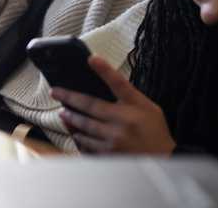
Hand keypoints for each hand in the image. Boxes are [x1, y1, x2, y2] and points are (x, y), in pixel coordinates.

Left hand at [51, 55, 175, 154]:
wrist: (161, 159)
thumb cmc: (155, 131)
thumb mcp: (150, 108)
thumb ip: (130, 98)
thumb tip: (107, 89)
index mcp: (136, 106)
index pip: (118, 83)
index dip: (105, 70)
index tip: (92, 59)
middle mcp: (123, 121)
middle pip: (91, 106)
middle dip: (70, 98)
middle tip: (56, 92)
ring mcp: (114, 138)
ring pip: (84, 126)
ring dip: (71, 119)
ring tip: (63, 113)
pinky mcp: (108, 153)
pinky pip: (87, 144)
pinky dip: (79, 137)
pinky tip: (75, 132)